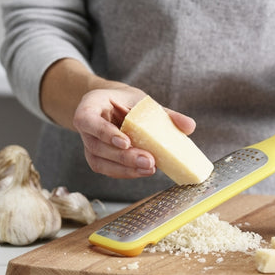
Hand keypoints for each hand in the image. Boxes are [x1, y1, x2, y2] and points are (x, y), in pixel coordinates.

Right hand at [71, 87, 196, 179]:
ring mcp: (89, 146)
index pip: (89, 121)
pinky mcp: (97, 159)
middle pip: (98, 147)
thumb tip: (190, 126)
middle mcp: (85, 129)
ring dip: (126, 168)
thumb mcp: (142, 101)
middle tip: (148, 160)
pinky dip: (125, 172)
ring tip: (150, 168)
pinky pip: (108, 169)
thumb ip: (165, 113)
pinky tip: (142, 171)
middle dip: (124, 157)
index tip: (126, 142)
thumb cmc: (126, 102)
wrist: (111, 106)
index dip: (105, 133)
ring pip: (101, 162)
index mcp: (89, 108)